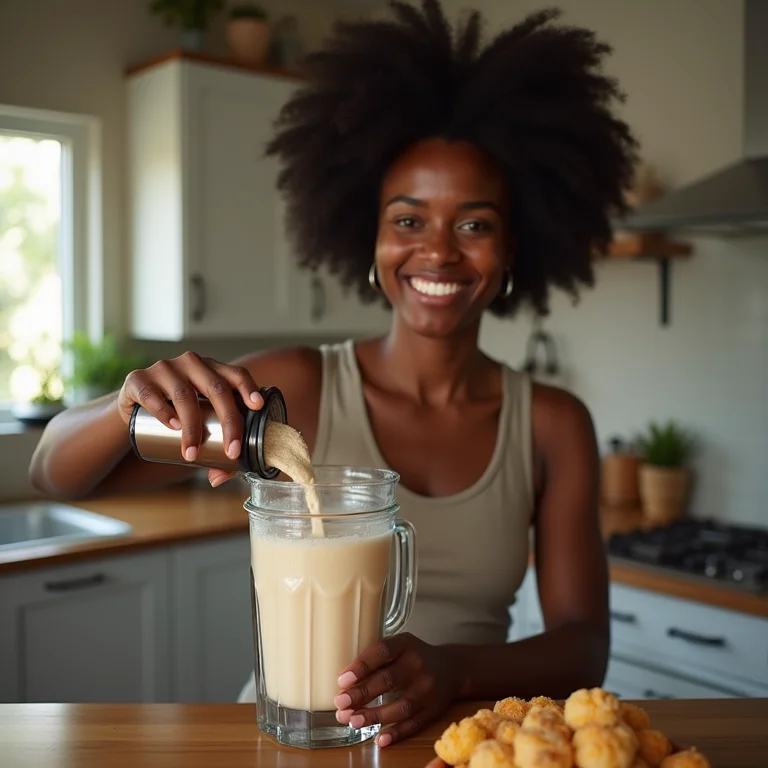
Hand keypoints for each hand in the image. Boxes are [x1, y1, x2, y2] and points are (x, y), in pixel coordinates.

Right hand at [117, 351, 262, 485]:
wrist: (132, 409)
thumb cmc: (175, 414)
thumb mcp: (198, 426)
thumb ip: (212, 450)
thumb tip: (218, 478)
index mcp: (212, 370)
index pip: (236, 374)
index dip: (248, 388)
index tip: (257, 406)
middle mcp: (191, 363)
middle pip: (216, 388)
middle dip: (229, 421)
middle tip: (232, 450)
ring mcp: (164, 368)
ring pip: (185, 395)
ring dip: (193, 427)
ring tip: (193, 453)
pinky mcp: (138, 379)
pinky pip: (152, 394)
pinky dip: (164, 412)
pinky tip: (172, 426)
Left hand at [334, 632, 461, 747]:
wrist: (451, 668)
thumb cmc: (414, 657)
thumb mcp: (399, 647)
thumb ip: (377, 659)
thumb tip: (345, 682)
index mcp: (406, 644)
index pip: (382, 651)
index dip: (362, 665)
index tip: (342, 680)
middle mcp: (419, 665)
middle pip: (388, 680)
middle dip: (362, 693)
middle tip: (341, 704)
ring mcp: (428, 689)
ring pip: (400, 706)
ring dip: (374, 716)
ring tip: (353, 721)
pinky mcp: (433, 710)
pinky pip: (414, 724)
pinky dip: (396, 733)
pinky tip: (379, 739)